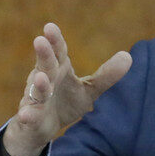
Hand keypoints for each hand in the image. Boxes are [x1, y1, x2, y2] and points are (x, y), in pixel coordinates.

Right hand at [2, 22, 131, 155]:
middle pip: (45, 65)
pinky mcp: (31, 118)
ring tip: (41, 78)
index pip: (57, 51)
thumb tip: (128, 56)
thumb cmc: (65, 103)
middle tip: (40, 40)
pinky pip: (29, 115)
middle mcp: (44, 80)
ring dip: (38, 84)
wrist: (42, 128)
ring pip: (36, 90)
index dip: (55, 40)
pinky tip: (25, 115)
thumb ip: (106, 76)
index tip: (50, 27)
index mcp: (59, 69)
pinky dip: (27, 115)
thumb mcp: (89, 90)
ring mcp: (36, 99)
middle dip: (43, 54)